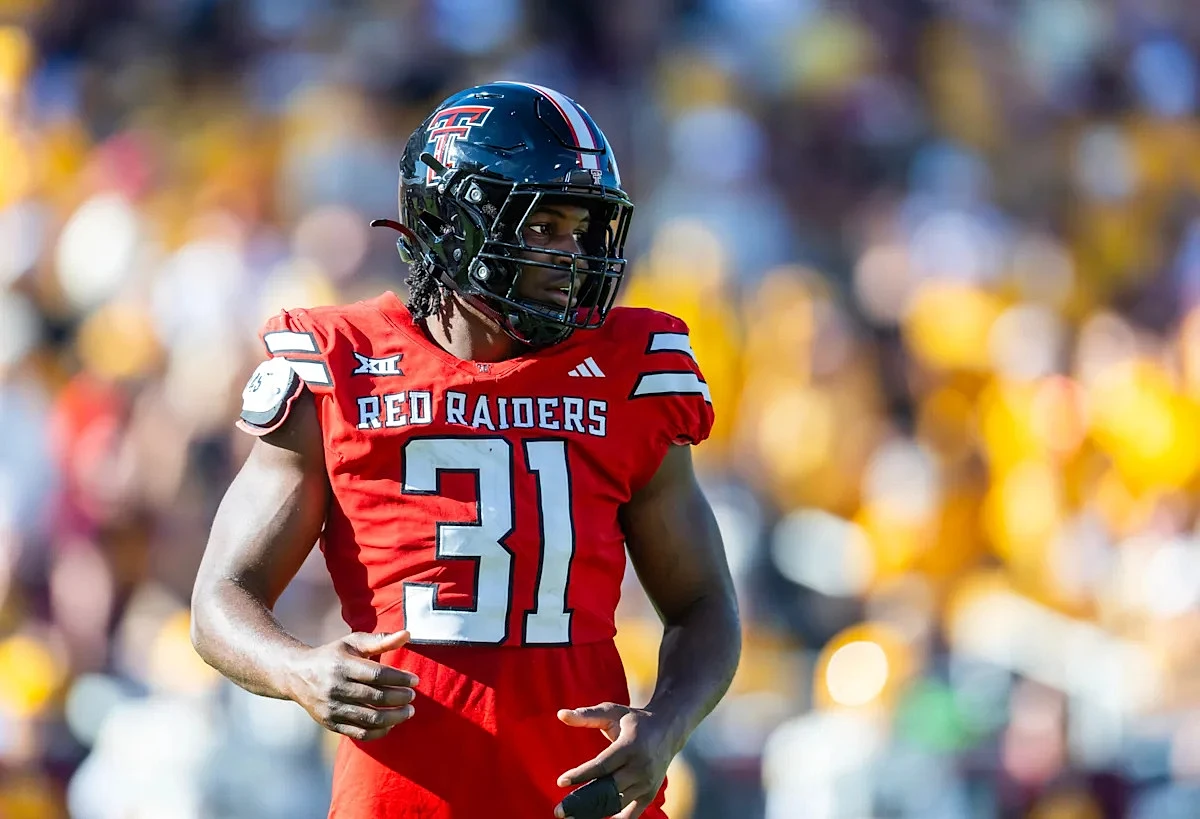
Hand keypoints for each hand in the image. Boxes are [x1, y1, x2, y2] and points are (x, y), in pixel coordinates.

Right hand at [287, 630, 418, 740]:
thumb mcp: (353, 643)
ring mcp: (332, 709)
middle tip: (413, 696)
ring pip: (370, 719)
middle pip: (376, 698)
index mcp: (342, 665)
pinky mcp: (331, 724)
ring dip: (395, 717)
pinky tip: (392, 723)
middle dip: (400, 698)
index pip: (377, 675)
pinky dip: (379, 731)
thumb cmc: (333, 656)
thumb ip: (380, 640)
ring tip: (408, 711)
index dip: (400, 679)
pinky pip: (360, 733)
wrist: (297, 676)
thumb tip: (407, 634)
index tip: (415, 680)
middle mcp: (335, 688)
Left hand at [554, 703, 676, 818]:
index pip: (602, 765)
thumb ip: (586, 715)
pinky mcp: (649, 795)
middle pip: (607, 789)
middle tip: (559, 810)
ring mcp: (646, 784)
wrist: (668, 730)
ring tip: (570, 817)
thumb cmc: (634, 720)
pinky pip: (630, 815)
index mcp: (630, 746)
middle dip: (581, 801)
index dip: (581, 775)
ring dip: (592, 813)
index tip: (561, 781)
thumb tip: (560, 714)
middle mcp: (640, 767)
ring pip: (616, 804)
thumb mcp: (612, 712)